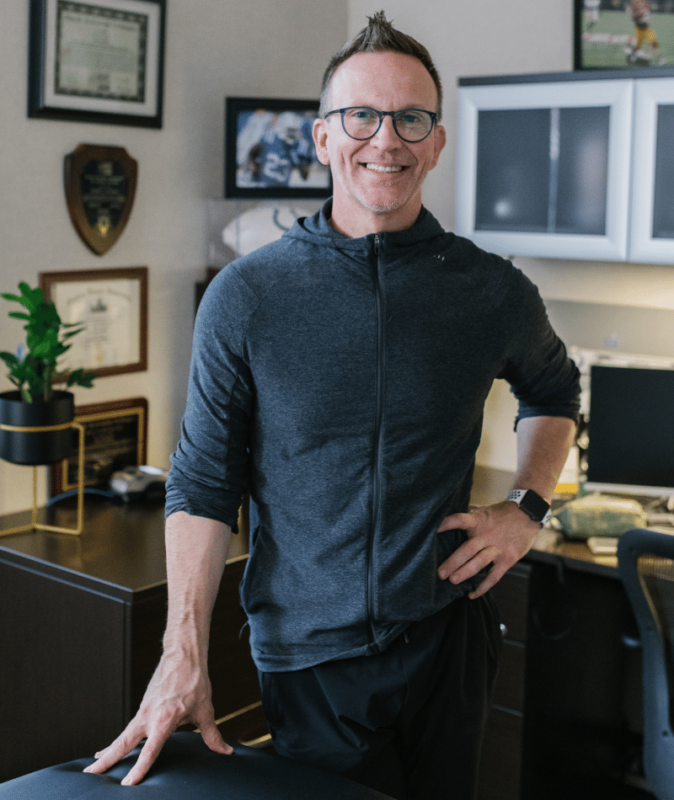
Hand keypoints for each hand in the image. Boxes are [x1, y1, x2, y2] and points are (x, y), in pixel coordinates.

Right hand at [83, 647, 232, 785]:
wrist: (184, 654)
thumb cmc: (195, 680)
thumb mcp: (205, 709)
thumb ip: (212, 735)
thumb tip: (226, 752)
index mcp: (164, 720)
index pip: (149, 751)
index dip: (139, 768)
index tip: (128, 784)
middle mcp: (149, 716)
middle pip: (123, 742)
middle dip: (107, 759)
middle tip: (90, 774)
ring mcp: (144, 710)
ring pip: (123, 734)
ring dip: (109, 749)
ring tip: (95, 765)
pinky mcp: (145, 705)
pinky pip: (131, 726)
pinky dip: (121, 737)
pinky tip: (115, 746)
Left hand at [437, 501, 539, 598]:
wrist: (528, 514)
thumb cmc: (502, 513)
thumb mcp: (484, 510)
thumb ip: (469, 514)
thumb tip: (449, 514)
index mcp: (478, 520)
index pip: (459, 520)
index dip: (446, 524)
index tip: (433, 530)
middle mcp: (487, 535)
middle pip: (467, 549)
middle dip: (452, 562)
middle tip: (440, 573)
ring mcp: (497, 548)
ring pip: (479, 563)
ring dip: (465, 573)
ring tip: (452, 581)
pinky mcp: (507, 559)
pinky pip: (494, 576)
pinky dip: (483, 587)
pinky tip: (471, 594)